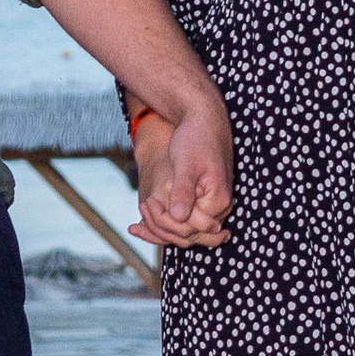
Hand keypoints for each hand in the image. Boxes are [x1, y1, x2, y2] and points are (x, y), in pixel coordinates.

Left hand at [130, 98, 233, 249]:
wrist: (205, 121)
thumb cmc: (195, 138)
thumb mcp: (186, 163)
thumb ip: (184, 191)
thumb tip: (178, 217)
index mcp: (218, 201)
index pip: (191, 229)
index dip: (167, 221)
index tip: (147, 203)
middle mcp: (220, 208)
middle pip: (189, 234)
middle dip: (162, 228)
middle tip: (138, 214)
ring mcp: (213, 207)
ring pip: (186, 231)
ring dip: (161, 229)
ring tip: (135, 226)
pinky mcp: (203, 202)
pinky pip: (185, 220)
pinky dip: (165, 223)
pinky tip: (141, 224)